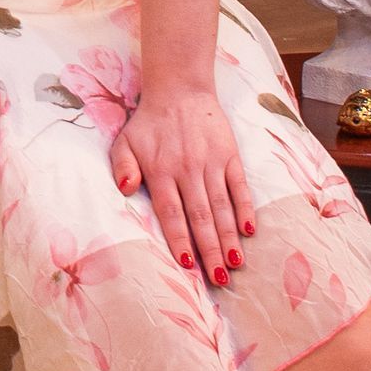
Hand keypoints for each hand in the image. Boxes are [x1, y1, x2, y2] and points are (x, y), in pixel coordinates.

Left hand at [109, 84, 255, 285]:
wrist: (180, 89)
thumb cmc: (149, 123)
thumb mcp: (125, 141)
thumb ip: (122, 167)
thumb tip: (126, 189)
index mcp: (161, 171)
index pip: (172, 213)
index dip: (180, 240)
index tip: (189, 266)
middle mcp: (187, 170)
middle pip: (200, 217)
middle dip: (210, 251)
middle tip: (220, 281)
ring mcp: (211, 163)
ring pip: (222, 207)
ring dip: (229, 237)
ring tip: (235, 264)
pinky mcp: (230, 156)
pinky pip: (240, 187)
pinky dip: (245, 208)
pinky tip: (249, 231)